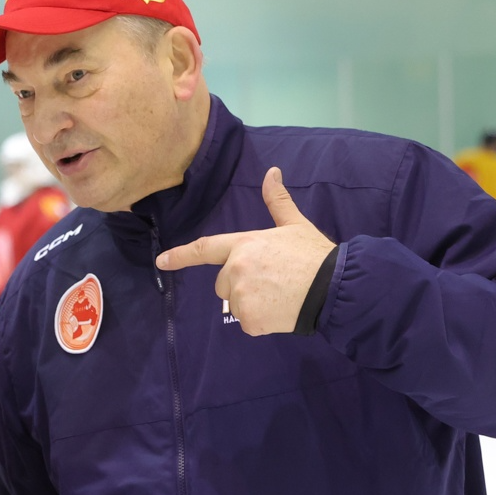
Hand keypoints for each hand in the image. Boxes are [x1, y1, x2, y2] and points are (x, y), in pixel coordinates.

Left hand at [155, 167, 335, 335]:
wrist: (334, 287)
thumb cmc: (313, 254)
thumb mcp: (294, 225)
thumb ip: (277, 202)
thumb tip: (272, 172)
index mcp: (244, 245)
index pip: (205, 249)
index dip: (180, 255)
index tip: (161, 261)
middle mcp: (236, 269)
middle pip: (223, 284)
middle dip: (241, 285)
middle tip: (272, 281)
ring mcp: (241, 296)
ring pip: (236, 304)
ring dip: (252, 303)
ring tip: (280, 295)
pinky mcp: (250, 320)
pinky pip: (249, 322)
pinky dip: (262, 320)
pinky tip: (281, 310)